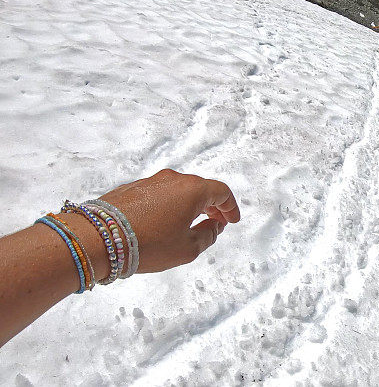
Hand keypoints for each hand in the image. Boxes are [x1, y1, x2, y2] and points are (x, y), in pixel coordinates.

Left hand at [98, 169, 239, 272]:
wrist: (97, 238)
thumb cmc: (148, 245)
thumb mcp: (187, 248)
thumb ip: (208, 235)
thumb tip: (214, 225)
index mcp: (192, 189)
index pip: (221, 192)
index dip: (230, 207)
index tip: (232, 220)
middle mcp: (173, 179)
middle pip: (200, 188)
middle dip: (211, 205)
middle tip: (216, 221)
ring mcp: (150, 181)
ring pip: (178, 190)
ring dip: (188, 205)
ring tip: (189, 224)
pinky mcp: (131, 188)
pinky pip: (159, 194)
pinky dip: (169, 205)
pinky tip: (164, 222)